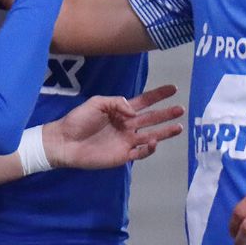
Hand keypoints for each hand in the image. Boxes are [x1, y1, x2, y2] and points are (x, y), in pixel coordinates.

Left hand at [44, 85, 182, 169]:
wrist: (65, 142)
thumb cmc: (79, 120)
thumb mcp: (97, 102)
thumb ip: (117, 103)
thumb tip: (135, 111)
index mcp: (121, 111)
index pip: (144, 101)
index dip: (158, 95)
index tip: (173, 89)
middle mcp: (127, 125)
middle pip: (152, 119)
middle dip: (166, 113)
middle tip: (181, 109)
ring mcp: (126, 141)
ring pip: (151, 136)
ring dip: (165, 132)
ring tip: (178, 127)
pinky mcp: (122, 155)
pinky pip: (140, 153)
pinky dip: (149, 149)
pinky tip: (154, 142)